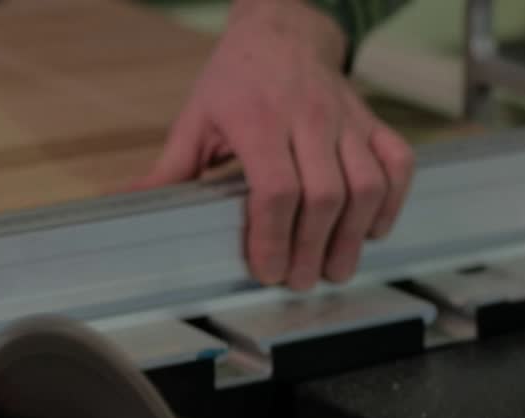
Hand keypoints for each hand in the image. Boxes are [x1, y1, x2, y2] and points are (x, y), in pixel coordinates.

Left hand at [133, 0, 414, 289]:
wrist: (281, 29)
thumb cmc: (235, 79)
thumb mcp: (195, 120)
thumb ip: (168, 169)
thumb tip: (126, 202)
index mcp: (258, 120)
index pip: (276, 189)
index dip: (273, 238)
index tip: (266, 270)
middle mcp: (308, 118)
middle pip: (324, 196)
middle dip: (312, 249)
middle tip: (299, 281)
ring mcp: (345, 119)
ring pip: (366, 185)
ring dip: (353, 236)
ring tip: (335, 269)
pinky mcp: (371, 121)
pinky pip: (398, 163)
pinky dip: (393, 202)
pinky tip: (372, 231)